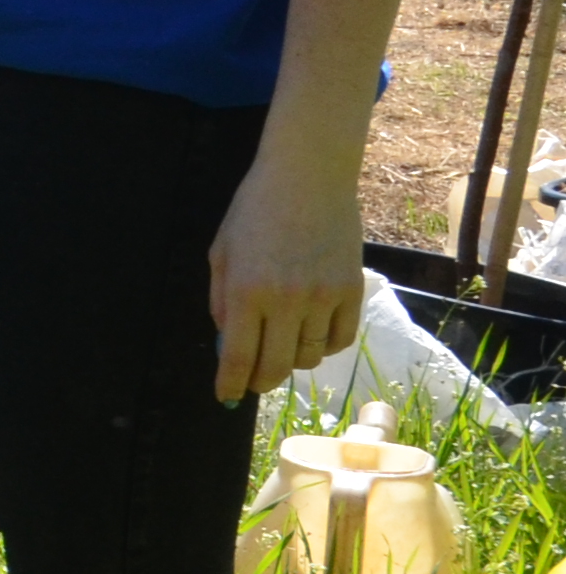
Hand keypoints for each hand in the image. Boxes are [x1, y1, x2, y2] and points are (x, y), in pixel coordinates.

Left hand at [207, 140, 369, 402]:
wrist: (308, 176)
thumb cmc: (254, 210)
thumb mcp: (222, 252)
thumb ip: (222, 301)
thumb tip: (229, 344)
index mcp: (246, 290)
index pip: (238, 356)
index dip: (231, 383)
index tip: (225, 396)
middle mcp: (286, 300)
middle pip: (276, 366)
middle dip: (260, 381)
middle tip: (253, 382)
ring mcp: (324, 297)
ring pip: (309, 356)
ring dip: (291, 361)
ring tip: (281, 348)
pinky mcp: (352, 291)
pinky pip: (340, 339)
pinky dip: (324, 347)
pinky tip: (311, 336)